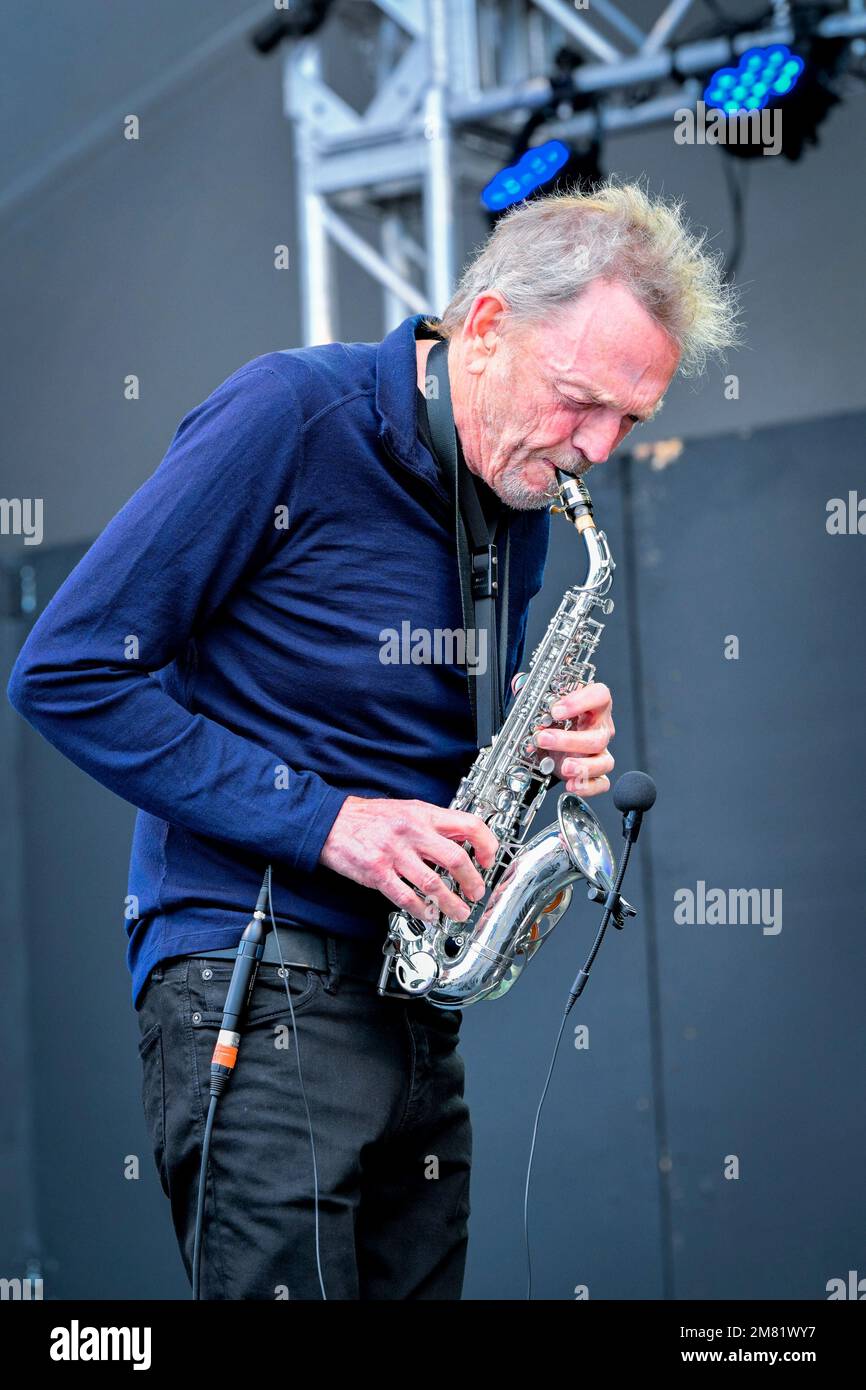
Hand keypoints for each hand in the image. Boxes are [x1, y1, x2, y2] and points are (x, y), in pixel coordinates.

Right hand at [319, 795, 499, 922]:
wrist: (331, 822)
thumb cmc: (370, 817)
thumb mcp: (408, 809)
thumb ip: (435, 824)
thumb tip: (463, 841)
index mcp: (423, 814)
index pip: (468, 825)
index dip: (486, 844)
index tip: (488, 860)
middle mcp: (412, 832)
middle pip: (456, 858)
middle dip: (472, 881)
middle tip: (476, 893)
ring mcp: (394, 853)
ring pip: (434, 883)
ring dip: (451, 903)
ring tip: (458, 912)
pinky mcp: (377, 873)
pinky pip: (406, 897)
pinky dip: (422, 910)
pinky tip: (428, 914)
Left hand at [533, 681, 614, 796]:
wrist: (557, 744)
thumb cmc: (558, 722)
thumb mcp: (546, 706)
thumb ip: (536, 695)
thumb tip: (519, 684)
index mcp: (593, 707)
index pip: (600, 695)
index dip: (581, 701)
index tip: (556, 709)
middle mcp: (600, 729)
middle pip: (598, 735)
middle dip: (569, 739)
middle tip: (544, 739)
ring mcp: (600, 752)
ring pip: (603, 761)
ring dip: (582, 766)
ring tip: (564, 767)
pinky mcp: (596, 773)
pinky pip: (601, 783)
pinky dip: (588, 787)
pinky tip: (572, 785)